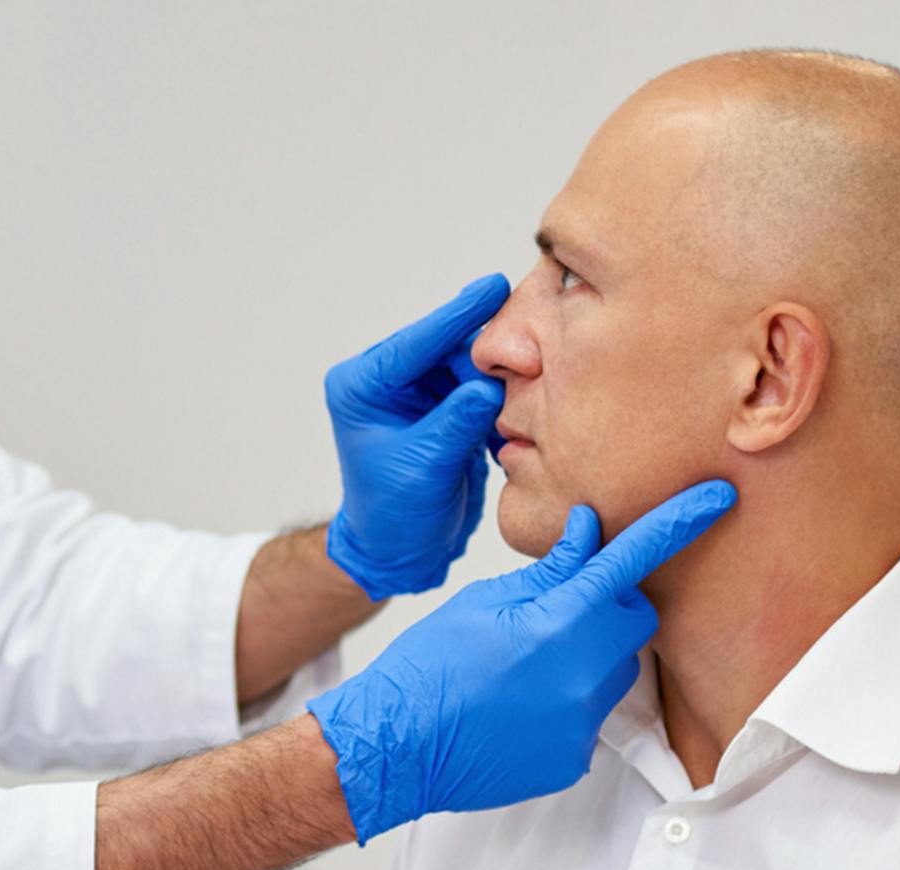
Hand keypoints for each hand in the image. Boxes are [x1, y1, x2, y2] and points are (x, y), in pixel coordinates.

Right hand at [307, 480, 737, 842]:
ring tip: (527, 666)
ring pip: (616, 669)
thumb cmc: (428, 665)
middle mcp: (586, 672)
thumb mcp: (484, 602)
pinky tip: (520, 705)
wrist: (396, 746)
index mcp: (561, 620)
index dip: (679, 522)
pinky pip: (592, 714)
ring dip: (589, 656)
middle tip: (559, 610)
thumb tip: (588, 532)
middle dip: (612, 606)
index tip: (719, 496)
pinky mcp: (576, 757)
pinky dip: (567, 701)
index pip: (634, 558)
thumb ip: (548, 572)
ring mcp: (584, 720)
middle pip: (634, 620)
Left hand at [325, 274, 510, 600]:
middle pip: (448, 348)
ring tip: (535, 372)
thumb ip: (455, 423)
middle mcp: (390, 382)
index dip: (458, 316)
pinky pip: (482, 391)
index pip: (417, 343)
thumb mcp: (424, 467)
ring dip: (501, 374)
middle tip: (532, 341)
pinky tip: (530, 394)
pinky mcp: (448, 411)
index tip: (493, 287)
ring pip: (470, 367)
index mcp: (363, 386)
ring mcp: (421, 395)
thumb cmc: (395, 515)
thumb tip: (488, 386)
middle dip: (488, 348)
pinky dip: (504, 396)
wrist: (402, 552)